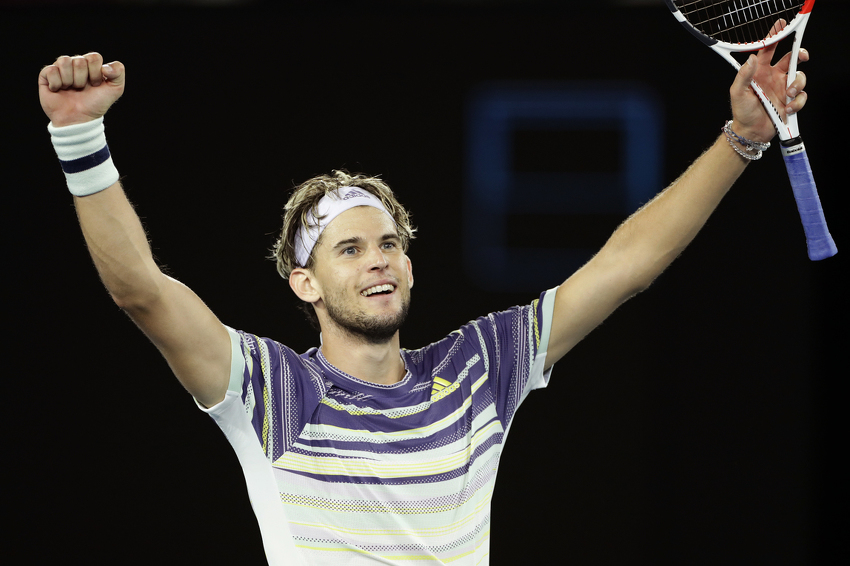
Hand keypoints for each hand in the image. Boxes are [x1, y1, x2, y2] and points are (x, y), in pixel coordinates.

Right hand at [38, 52, 124, 126]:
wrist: (78, 120)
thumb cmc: (96, 105)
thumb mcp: (115, 90)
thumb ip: (118, 73)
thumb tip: (106, 66)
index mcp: (91, 65)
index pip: (94, 57)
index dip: (96, 73)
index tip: (96, 85)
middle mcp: (75, 64)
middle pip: (79, 60)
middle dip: (82, 79)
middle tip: (82, 89)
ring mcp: (60, 69)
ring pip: (64, 61)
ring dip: (70, 80)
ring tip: (71, 89)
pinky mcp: (46, 75)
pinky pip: (51, 70)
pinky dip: (57, 83)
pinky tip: (59, 90)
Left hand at [729, 21, 808, 143]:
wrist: (750, 132)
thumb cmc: (742, 112)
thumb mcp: (738, 92)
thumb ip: (744, 75)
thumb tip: (752, 58)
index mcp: (760, 72)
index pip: (768, 50)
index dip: (775, 37)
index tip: (781, 26)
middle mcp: (773, 77)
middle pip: (791, 59)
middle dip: (800, 54)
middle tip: (802, 56)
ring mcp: (783, 88)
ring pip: (800, 77)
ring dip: (798, 84)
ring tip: (788, 95)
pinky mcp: (790, 101)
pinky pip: (802, 96)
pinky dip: (797, 102)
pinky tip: (787, 109)